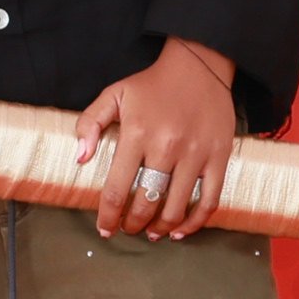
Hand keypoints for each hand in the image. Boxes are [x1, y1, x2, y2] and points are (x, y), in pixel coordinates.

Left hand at [77, 38, 237, 239]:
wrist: (199, 66)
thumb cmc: (153, 84)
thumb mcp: (114, 94)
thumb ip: (90, 123)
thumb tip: (80, 158)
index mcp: (137, 133)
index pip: (116, 189)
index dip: (108, 216)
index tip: (105, 228)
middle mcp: (166, 146)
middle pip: (146, 203)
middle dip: (133, 224)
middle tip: (128, 229)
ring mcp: (195, 154)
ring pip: (175, 207)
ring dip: (160, 228)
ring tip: (152, 232)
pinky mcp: (218, 157)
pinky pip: (209, 200)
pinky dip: (195, 222)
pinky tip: (181, 231)